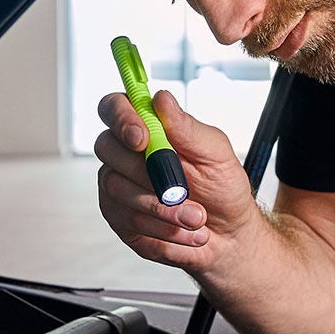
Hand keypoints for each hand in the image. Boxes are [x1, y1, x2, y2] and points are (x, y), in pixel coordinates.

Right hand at [94, 90, 258, 273]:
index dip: (121, 117)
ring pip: (118, 188)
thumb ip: (187, 128)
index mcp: (150, 127)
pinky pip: (127, 219)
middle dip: (144, 171)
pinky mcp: (119, 217)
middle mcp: (127, 153)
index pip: (115, 107)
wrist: (227, 234)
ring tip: (196, 217)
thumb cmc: (221, 187)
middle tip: (180, 189)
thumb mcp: (215, 154)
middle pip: (107, 147)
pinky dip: (161, 227)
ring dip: (162, 206)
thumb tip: (162, 98)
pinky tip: (184, 230)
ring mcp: (118, 185)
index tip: (142, 138)